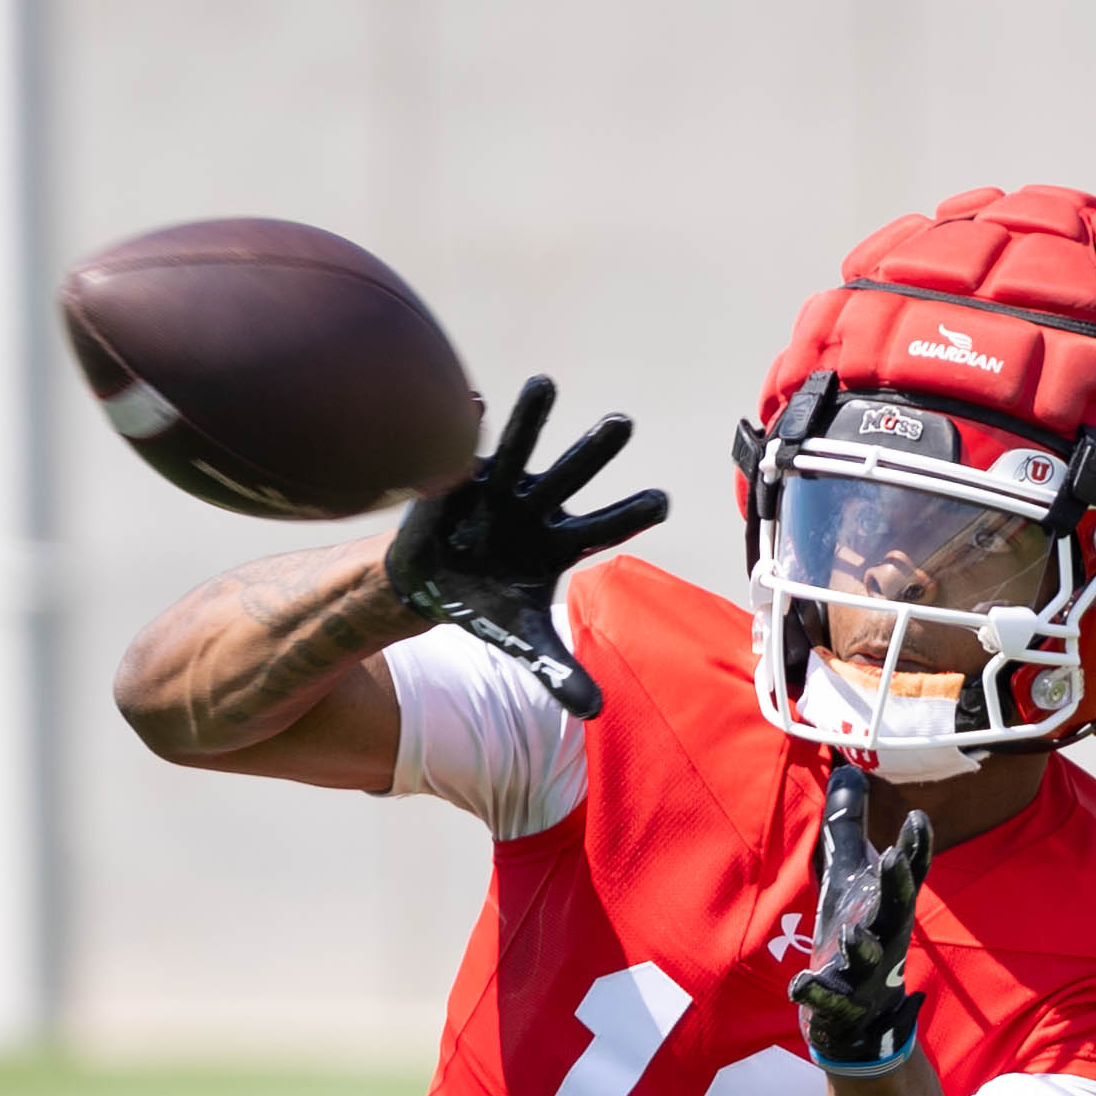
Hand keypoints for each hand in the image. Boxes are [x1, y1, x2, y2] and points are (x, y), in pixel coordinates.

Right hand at [383, 375, 667, 719]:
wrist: (433, 586)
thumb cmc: (489, 605)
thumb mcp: (524, 639)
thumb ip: (558, 669)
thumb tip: (595, 711)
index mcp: (561, 542)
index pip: (605, 526)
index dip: (631, 513)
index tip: (662, 501)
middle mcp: (537, 505)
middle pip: (572, 474)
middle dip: (594, 450)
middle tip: (621, 422)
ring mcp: (498, 487)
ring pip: (518, 448)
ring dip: (530, 418)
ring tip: (544, 383)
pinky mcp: (457, 480)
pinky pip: (464, 449)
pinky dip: (466, 426)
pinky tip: (472, 402)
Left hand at [793, 769, 931, 1075]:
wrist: (860, 1018)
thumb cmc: (856, 934)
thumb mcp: (850, 879)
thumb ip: (849, 828)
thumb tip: (850, 772)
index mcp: (888, 907)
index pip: (908, 875)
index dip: (916, 848)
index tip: (919, 818)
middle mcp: (886, 938)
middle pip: (896, 909)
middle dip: (896, 885)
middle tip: (893, 855)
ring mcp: (866, 975)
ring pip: (869, 959)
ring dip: (863, 946)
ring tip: (852, 934)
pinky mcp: (841, 1004)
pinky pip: (829, 999)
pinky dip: (816, 993)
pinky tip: (798, 984)